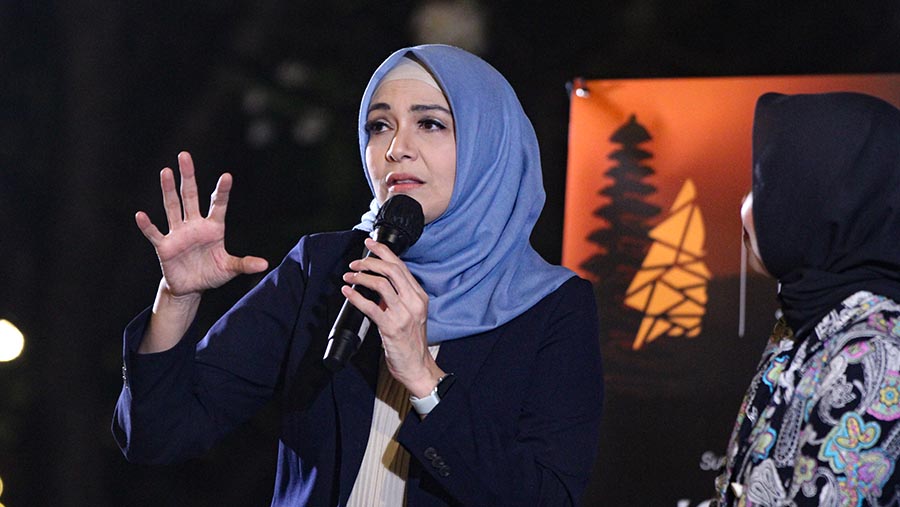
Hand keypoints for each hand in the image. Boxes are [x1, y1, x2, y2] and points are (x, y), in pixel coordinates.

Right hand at [136, 152, 268, 296]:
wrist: (191, 288)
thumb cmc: (211, 273)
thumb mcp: (229, 269)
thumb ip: (244, 264)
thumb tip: (265, 265)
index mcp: (213, 228)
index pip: (218, 205)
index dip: (222, 192)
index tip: (227, 176)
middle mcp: (195, 226)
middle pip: (190, 197)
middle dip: (188, 177)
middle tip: (184, 155)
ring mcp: (179, 234)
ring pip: (172, 207)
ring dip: (168, 190)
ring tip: (166, 171)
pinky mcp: (165, 247)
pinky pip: (155, 234)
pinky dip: (147, 226)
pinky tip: (141, 215)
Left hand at [341, 238, 443, 396]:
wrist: (417, 366)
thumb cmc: (411, 342)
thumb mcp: (411, 314)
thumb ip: (398, 298)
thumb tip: (377, 283)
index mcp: (419, 296)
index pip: (401, 266)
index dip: (384, 252)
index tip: (371, 243)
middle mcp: (414, 302)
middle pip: (391, 270)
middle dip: (370, 260)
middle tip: (355, 261)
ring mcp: (404, 314)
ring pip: (380, 284)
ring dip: (361, 276)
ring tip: (349, 276)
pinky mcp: (391, 327)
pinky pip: (370, 306)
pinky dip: (356, 296)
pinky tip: (347, 292)